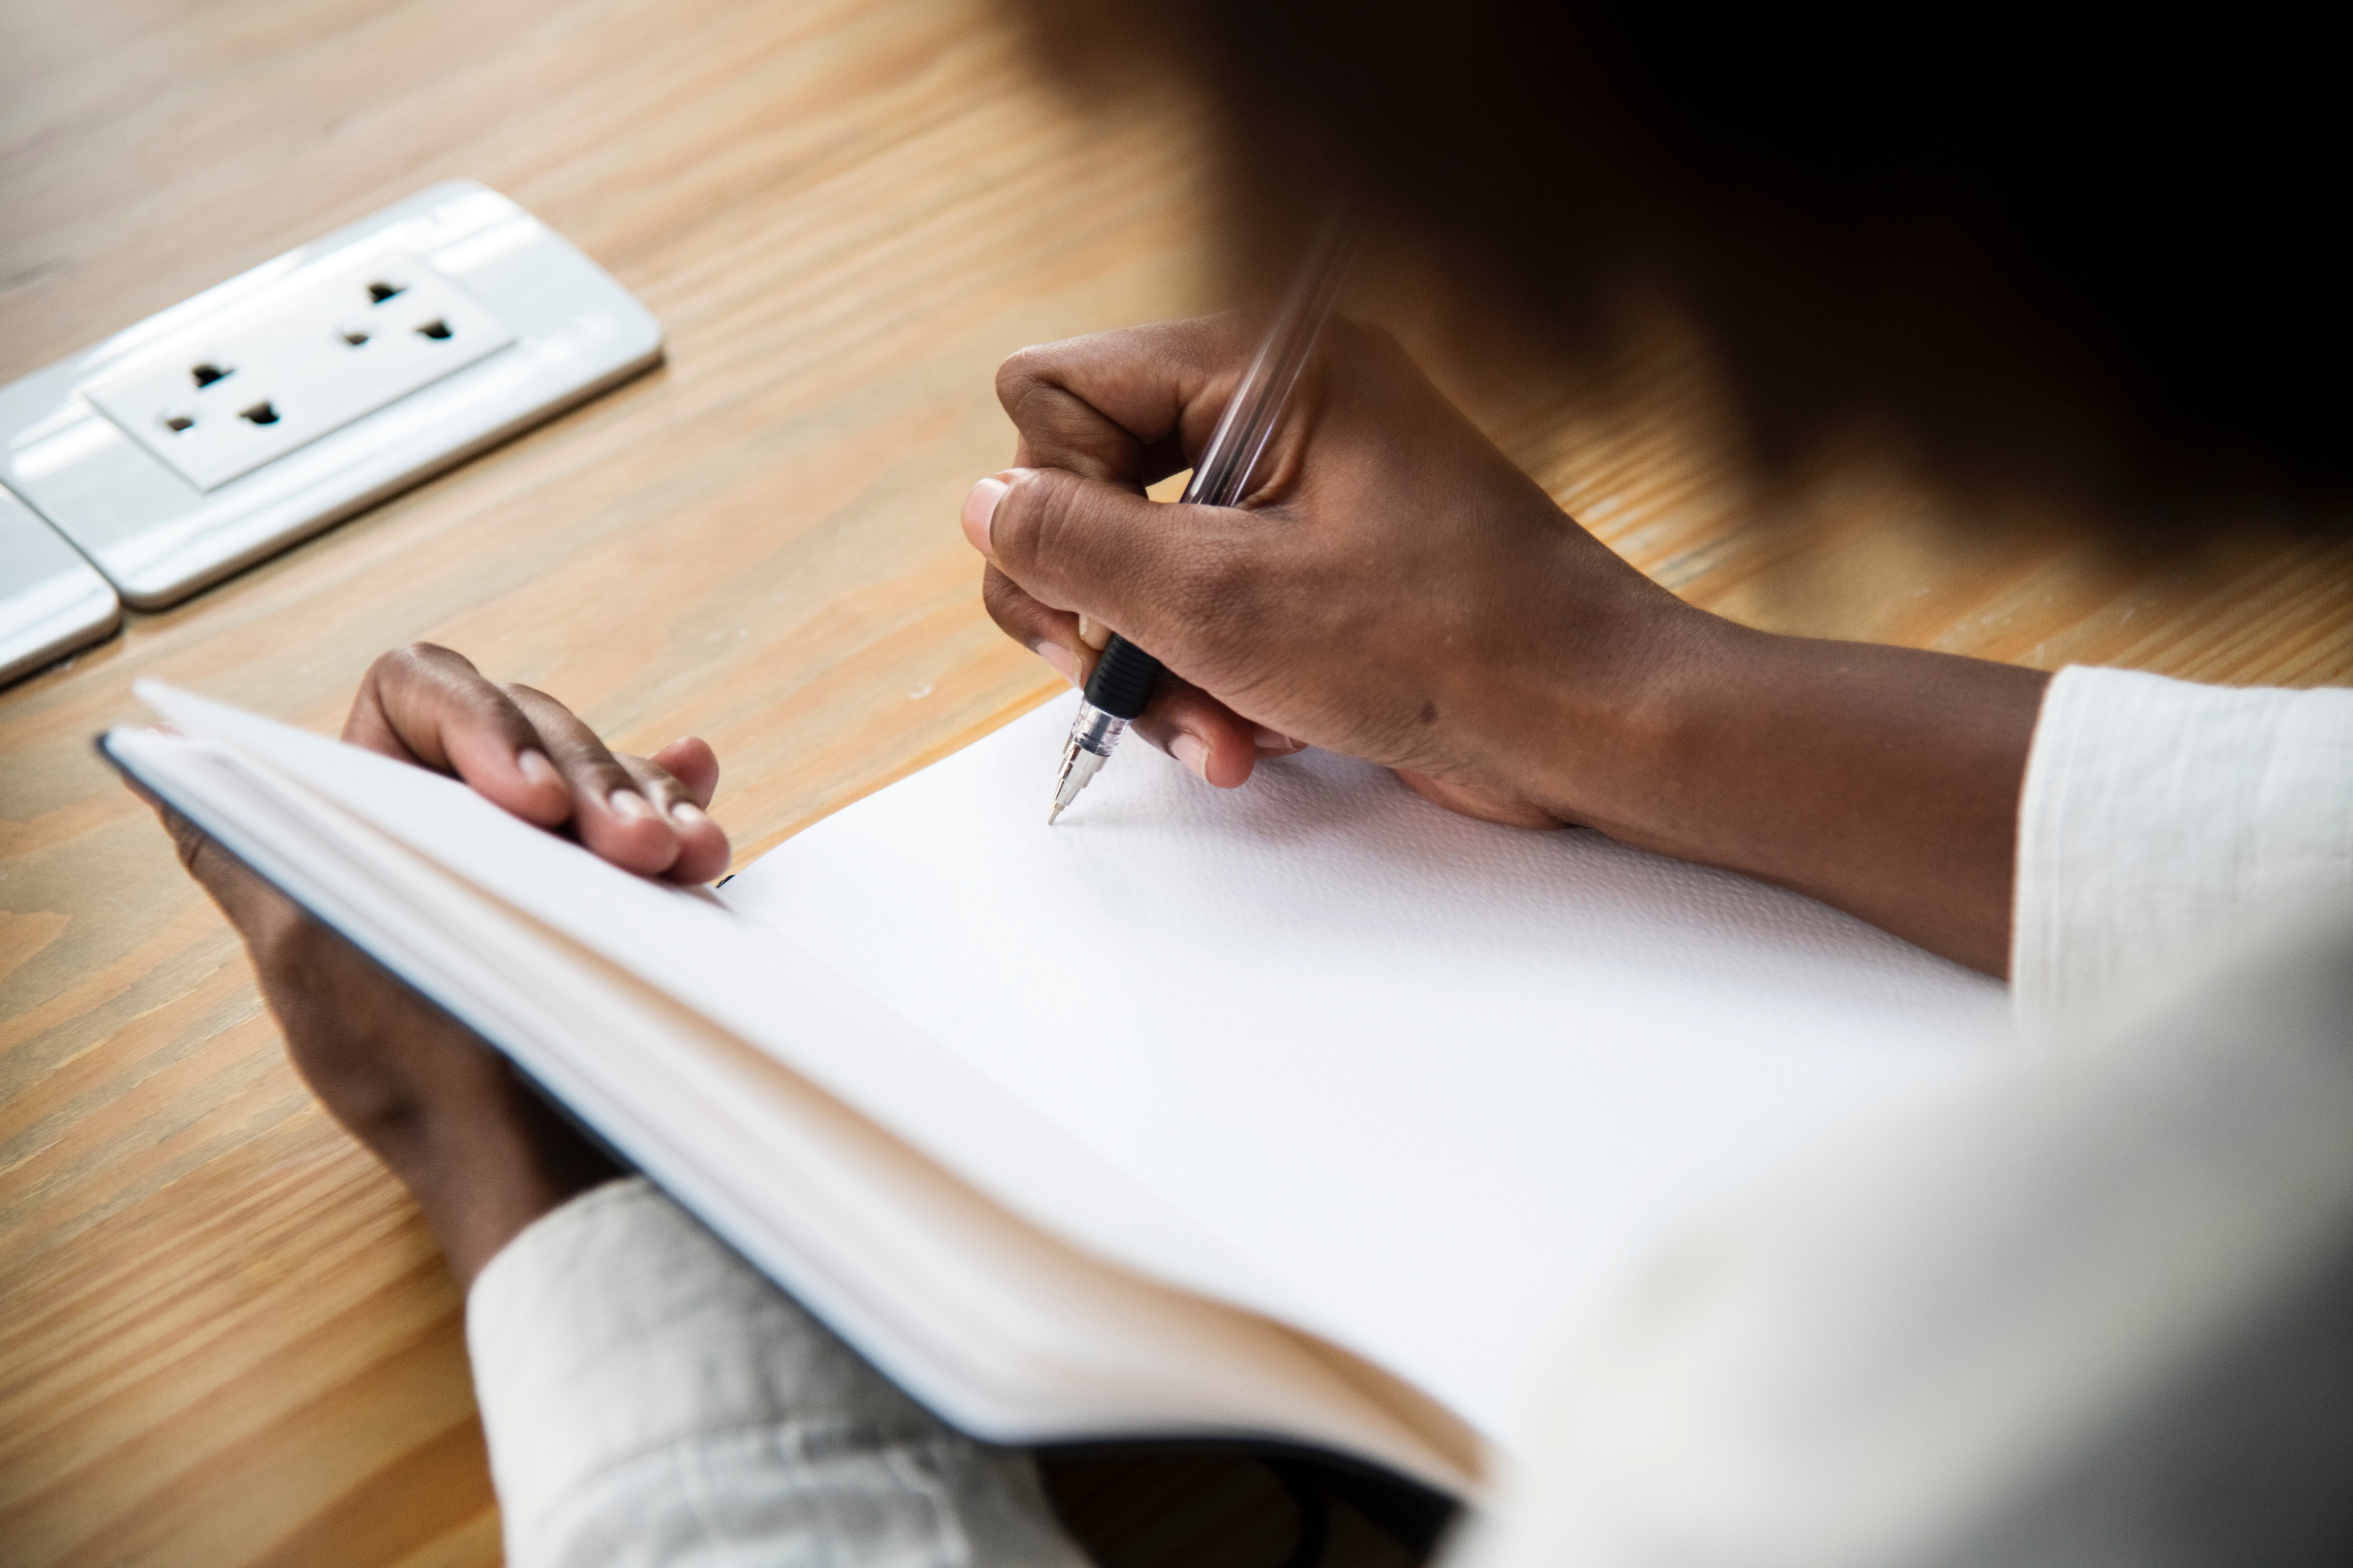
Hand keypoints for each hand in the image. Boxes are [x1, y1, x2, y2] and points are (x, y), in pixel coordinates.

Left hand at [129, 644, 732, 1283]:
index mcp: (369, 805)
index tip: (527, 803)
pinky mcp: (612, 888)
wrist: (544, 1172)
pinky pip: (656, 815)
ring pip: (602, 766)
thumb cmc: (424, 1078)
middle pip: (530, 721)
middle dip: (590, 777)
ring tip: (685, 860)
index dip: (478, 721)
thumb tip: (165, 766)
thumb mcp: (309, 959)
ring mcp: (541, 851)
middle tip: (632, 854)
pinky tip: (703, 831)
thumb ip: (243, 853)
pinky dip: (683, 812)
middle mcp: (455, 814)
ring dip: (646, 803)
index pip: (417, 692)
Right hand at [968, 313, 1689, 827]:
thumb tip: (984, 505)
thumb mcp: (1223, 601)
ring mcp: (1302, 486)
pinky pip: (1209, 605)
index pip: (1055, 390)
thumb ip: (1076, 547)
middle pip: (1088, 483)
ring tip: (1217, 735)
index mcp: (1265, 365)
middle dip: (1099, 608)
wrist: (1592, 720)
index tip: (1091, 598)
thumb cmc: (1450, 644)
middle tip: (1118, 683)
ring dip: (1157, 666)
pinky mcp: (1320, 562)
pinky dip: (1212, 680)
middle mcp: (1280, 407)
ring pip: (1142, 562)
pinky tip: (1255, 736)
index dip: (1048, 501)